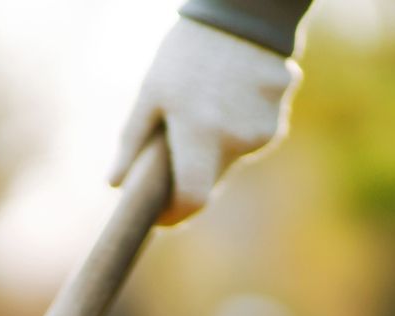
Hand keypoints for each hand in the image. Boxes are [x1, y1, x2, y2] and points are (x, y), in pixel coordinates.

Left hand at [109, 17, 299, 224]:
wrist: (243, 12)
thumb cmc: (186, 51)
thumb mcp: (151, 92)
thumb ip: (133, 141)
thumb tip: (114, 184)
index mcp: (200, 133)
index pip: (193, 199)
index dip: (175, 214)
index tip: (161, 215)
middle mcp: (236, 139)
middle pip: (212, 182)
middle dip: (193, 175)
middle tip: (176, 146)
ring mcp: (262, 130)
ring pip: (232, 160)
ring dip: (216, 148)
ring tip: (206, 105)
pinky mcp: (279, 119)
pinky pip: (252, 139)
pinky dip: (238, 128)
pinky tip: (230, 96)